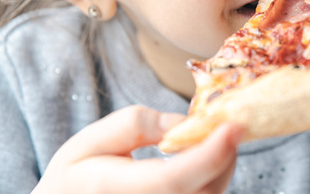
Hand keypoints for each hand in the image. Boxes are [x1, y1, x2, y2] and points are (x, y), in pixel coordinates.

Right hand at [33, 105, 243, 193]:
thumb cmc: (75, 178)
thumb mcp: (90, 142)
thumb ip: (136, 125)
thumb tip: (184, 123)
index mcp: (116, 193)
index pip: (172, 180)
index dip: (209, 154)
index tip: (233, 125)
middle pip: (203, 191)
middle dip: (224, 155)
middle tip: (231, 123)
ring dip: (222, 167)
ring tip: (216, 139)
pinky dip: (213, 180)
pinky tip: (205, 161)